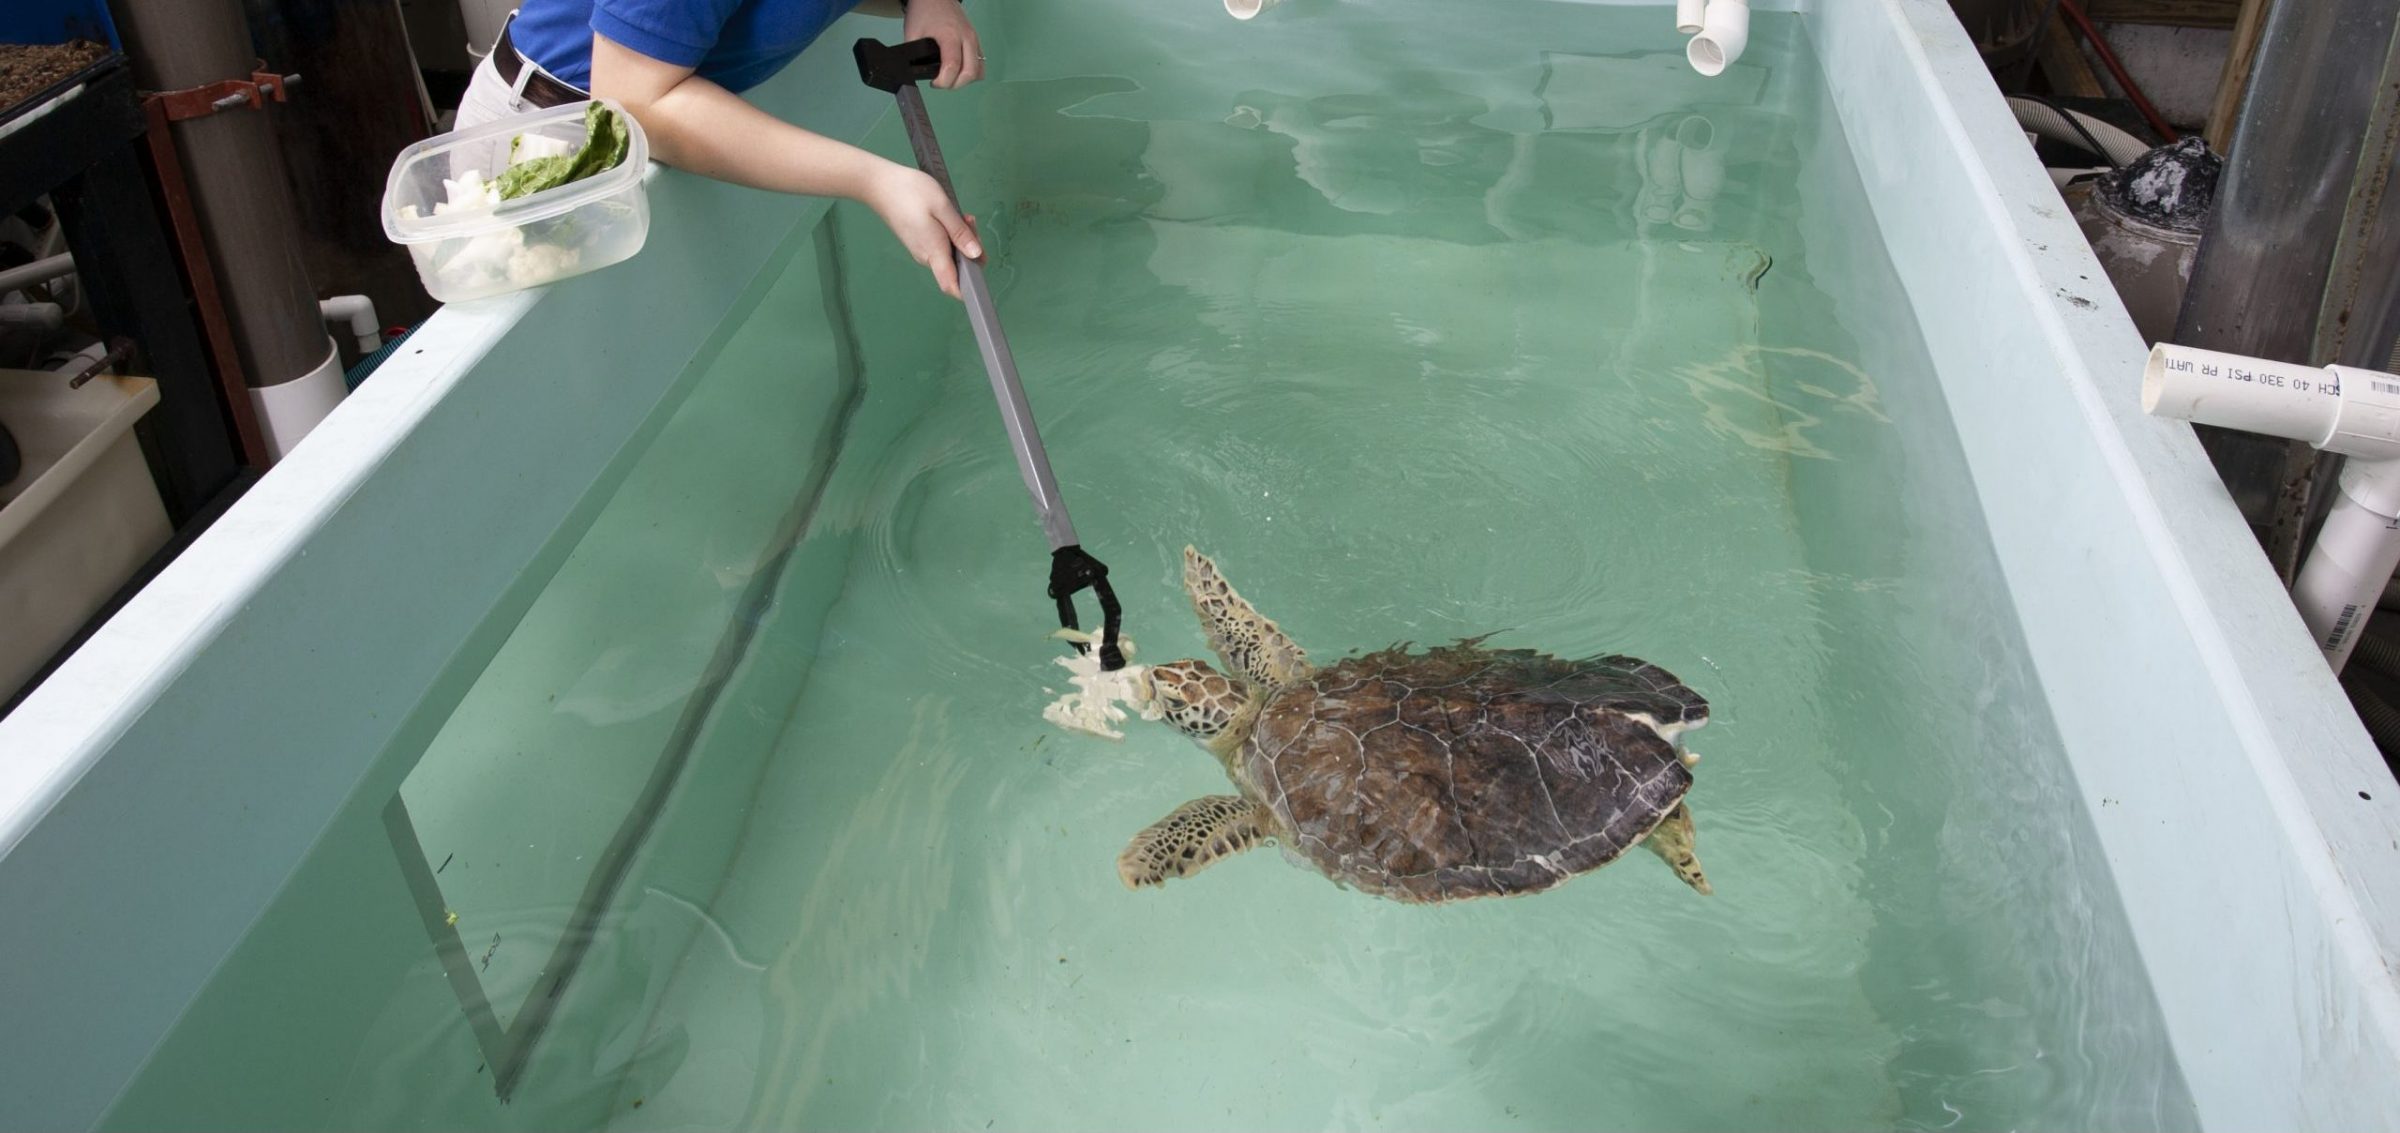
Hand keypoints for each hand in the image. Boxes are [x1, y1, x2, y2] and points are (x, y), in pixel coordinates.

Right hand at [863, 161, 982, 298]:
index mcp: (934, 252)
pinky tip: (949, 216)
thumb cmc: (910, 192)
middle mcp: (926, 257)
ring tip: (959, 215)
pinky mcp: (918, 241)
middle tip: (969, 222)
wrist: (880, 184)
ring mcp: (921, 250)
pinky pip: (940, 245)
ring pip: (950, 254)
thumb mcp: (942, 207)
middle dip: (971, 248)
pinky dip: (950, 234)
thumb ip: (960, 233)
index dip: (968, 287)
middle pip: (956, 267)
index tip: (980, 267)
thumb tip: (975, 255)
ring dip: (961, 238)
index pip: (951, 286)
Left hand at [903, 0, 984, 87]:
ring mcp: (975, 40)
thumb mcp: (912, 33)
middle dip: (955, 84)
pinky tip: (958, 69)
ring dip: (965, 79)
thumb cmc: (924, 12)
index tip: (933, 83)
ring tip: (950, 76)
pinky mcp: (977, 41)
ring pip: (979, 71)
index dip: (943, 82)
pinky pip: (980, 63)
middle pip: (970, 73)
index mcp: (950, 35)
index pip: (953, 67)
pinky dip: (971, 71)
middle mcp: (967, 38)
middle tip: (941, 82)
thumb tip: (917, 75)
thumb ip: (914, 55)